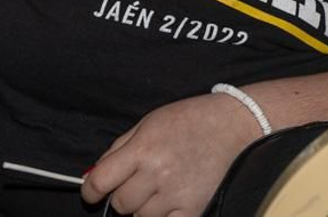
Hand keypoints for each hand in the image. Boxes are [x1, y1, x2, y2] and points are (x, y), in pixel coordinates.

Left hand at [82, 92, 261, 215]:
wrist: (236, 125)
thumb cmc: (191, 120)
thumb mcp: (150, 123)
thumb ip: (118, 150)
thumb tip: (92, 178)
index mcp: (143, 148)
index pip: (100, 181)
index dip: (91, 190)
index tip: (94, 192)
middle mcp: (157, 173)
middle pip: (121, 203)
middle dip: (124, 194)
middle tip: (141, 180)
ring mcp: (176, 194)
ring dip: (146, 206)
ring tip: (164, 184)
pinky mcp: (193, 209)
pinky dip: (164, 216)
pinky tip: (172, 201)